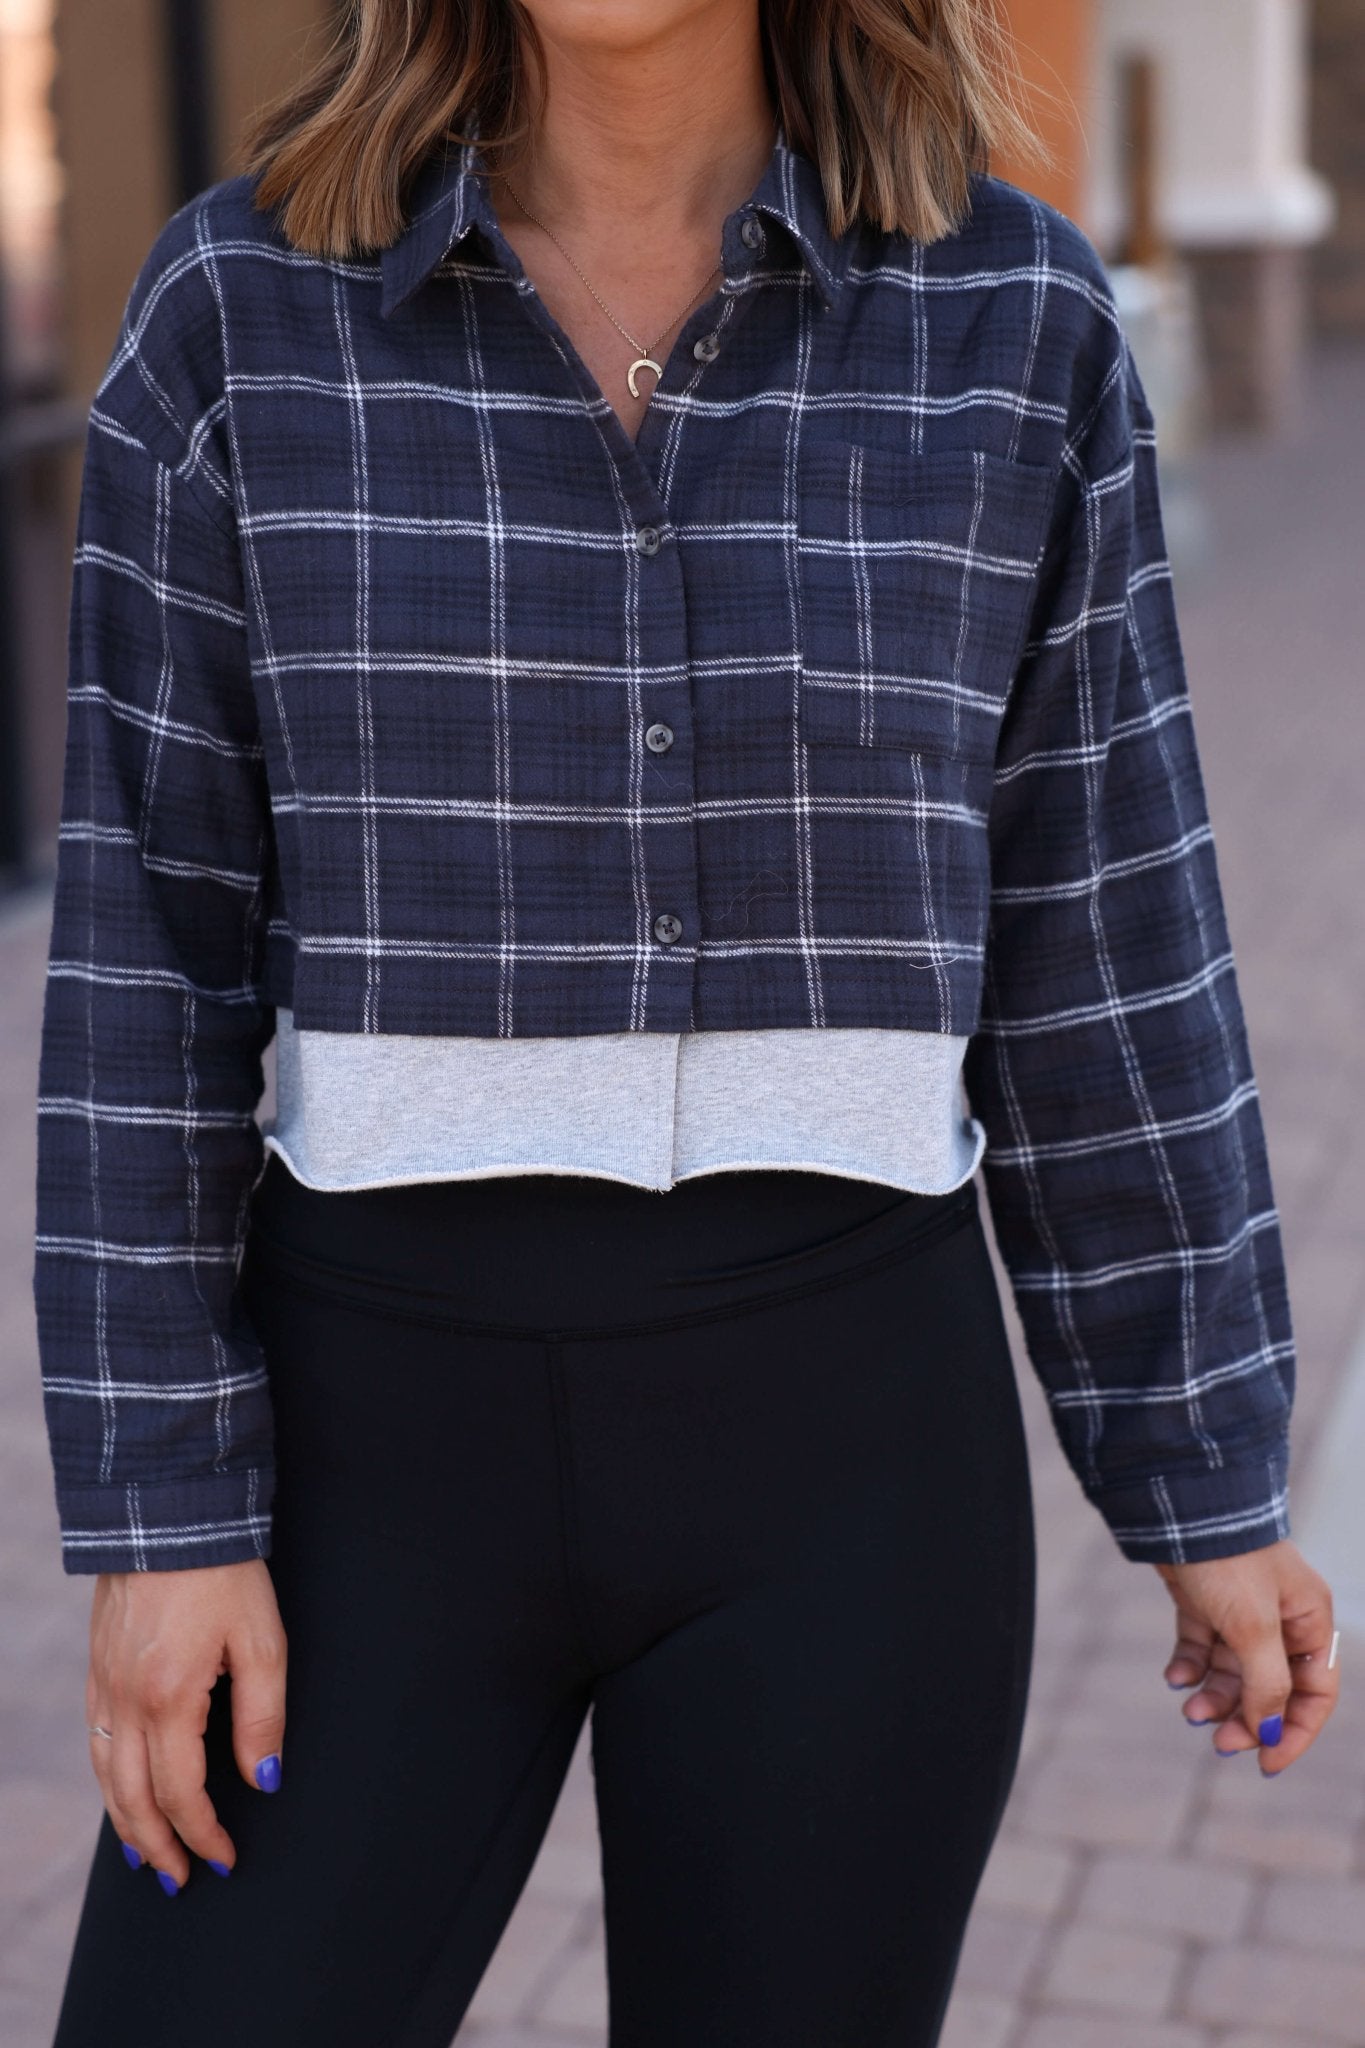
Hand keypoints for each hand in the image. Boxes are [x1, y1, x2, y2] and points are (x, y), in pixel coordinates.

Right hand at [86, 1558, 286, 1890]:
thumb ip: (264, 1718)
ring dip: (125, 1821)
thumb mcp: (263, 1641)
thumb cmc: (225, 1573)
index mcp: (168, 1699)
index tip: (225, 1860)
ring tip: (146, 1854)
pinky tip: (123, 1789)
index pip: (180, 1793)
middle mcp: (124, 1698)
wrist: (168, 1512)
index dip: (203, 1834)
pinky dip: (108, 1779)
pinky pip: (95, 1738)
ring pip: (105, 1774)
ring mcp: (103, 1681)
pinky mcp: (97, 1664)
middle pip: (131, 1798)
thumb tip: (262, 1782)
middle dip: (156, 1846)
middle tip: (180, 1880)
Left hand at [1155, 1538, 1337, 1773]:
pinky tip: (1175, 1677)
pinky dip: (1190, 1665)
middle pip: (1271, 1686)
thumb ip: (1267, 1684)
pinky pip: (1201, 1646)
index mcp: (1309, 1620)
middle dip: (1246, 1715)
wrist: (1178, 1506)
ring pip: (1233, 1670)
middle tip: (1217, 1739)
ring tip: (1190, 1708)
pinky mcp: (1204, 1599)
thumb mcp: (1253, 1628)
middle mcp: (1280, 1617)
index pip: (1315, 1691)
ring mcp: (1240, 1608)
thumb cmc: (1228, 1561)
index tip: (1266, 1763)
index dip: (1294, 1731)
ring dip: (1215, 1695)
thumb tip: (1267, 1730)